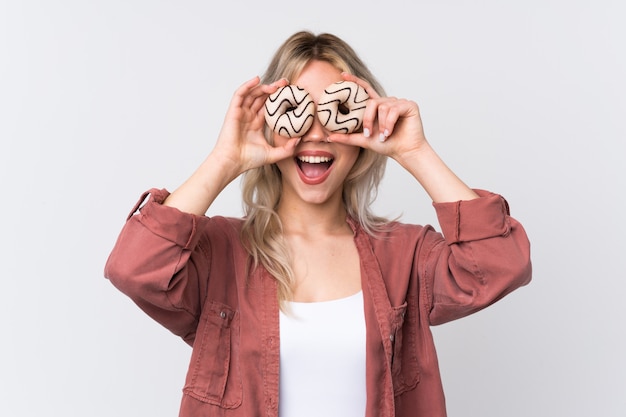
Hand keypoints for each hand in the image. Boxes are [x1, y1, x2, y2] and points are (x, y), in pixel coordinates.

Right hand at [212, 76, 300, 176]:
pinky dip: (247, 85)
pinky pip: (240, 94)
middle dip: (273, 89)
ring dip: (263, 87)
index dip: (278, 99)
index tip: (289, 93)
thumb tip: (299, 139)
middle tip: (285, 83)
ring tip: (276, 84)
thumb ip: (287, 149)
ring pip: (252, 94)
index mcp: (257, 124)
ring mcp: (241, 113)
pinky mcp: (233, 111)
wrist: (234, 162)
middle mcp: (249, 116)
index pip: (268, 106)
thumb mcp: (273, 154)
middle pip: (261, 97)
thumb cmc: (249, 159)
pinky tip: (257, 80)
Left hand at [328, 73, 477, 202]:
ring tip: (384, 136)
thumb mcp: (364, 140)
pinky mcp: (409, 105)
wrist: (405, 152)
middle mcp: (388, 102)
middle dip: (368, 119)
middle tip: (369, 134)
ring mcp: (399, 102)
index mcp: (378, 107)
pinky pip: (394, 109)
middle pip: (372, 102)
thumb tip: (329, 137)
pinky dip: (389, 123)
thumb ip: (347, 137)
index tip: (342, 75)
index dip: (355, 81)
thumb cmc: (387, 145)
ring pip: (383, 107)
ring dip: (381, 125)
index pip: (365, 90)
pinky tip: (390, 133)